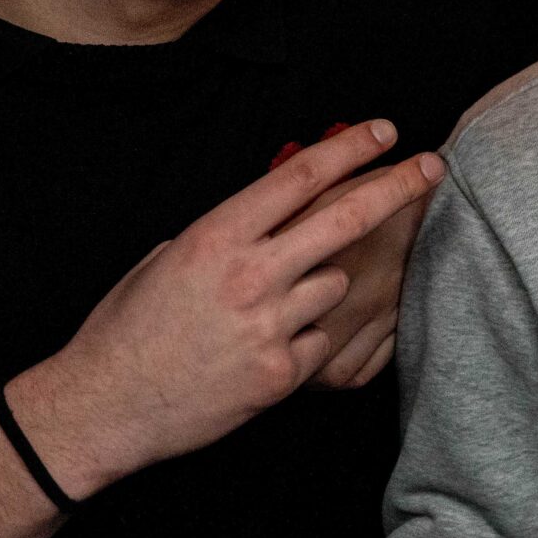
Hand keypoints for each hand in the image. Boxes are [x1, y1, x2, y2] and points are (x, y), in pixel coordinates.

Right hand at [15, 121, 447, 495]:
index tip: (386, 132)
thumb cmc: (130, 326)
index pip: (301, 176)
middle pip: (346, 218)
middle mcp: (250, 274)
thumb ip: (230, 232)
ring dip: (322, 287)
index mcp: (217, 235)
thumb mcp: (171, 256)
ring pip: (336, 284)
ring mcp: (269, 325)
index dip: (351, 149)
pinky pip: (321, 339)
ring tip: (269, 308)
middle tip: (433, 167)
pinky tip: (263, 349)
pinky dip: (305, 339)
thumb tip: (280, 204)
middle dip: (398, 187)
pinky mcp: (281, 373)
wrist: (105, 405)